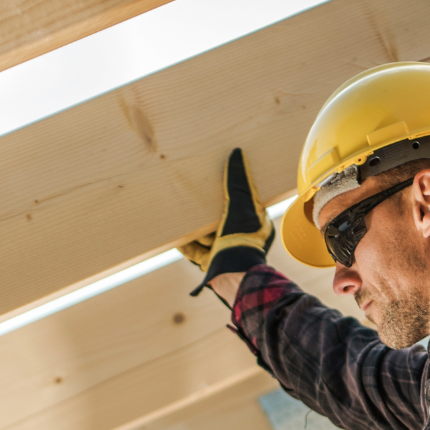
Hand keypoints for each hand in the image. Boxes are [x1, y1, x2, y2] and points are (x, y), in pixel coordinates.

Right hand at [180, 148, 273, 295]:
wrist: (234, 276)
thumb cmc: (243, 239)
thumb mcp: (242, 204)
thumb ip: (238, 181)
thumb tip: (237, 153)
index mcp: (256, 224)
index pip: (243, 202)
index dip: (230, 191)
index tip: (217, 180)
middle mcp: (242, 238)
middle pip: (221, 218)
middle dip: (207, 209)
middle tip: (195, 194)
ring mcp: (225, 252)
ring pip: (206, 234)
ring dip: (194, 226)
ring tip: (180, 211)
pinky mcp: (210, 264)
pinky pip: (194, 251)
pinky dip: (184, 242)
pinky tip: (173, 234)